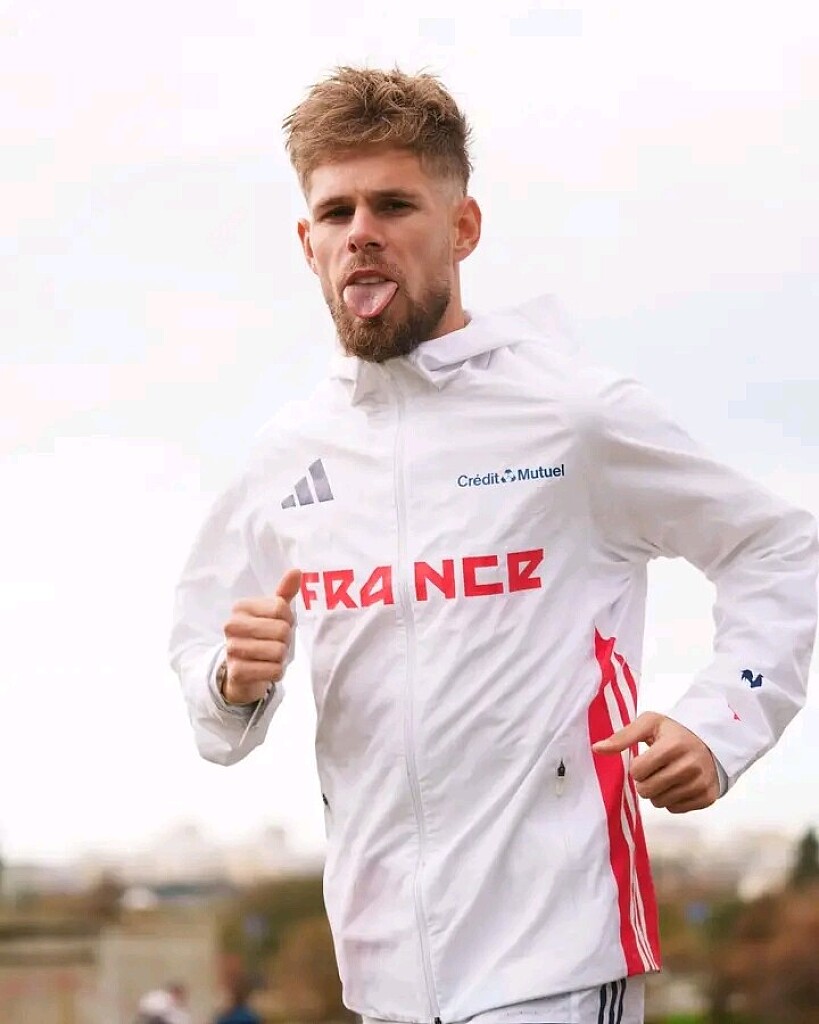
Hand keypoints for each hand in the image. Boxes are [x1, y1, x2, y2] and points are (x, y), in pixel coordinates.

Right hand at [221, 568, 301, 704]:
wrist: (243, 671)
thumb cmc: (262, 636)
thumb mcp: (273, 613)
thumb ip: (284, 592)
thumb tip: (296, 570)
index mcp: (241, 607)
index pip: (281, 608)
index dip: (288, 619)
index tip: (278, 625)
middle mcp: (232, 625)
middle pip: (281, 630)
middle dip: (285, 639)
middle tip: (275, 643)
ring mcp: (232, 649)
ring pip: (279, 651)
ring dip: (281, 657)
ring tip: (270, 656)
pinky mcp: (237, 672)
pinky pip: (275, 671)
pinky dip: (277, 672)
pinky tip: (266, 669)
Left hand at [592, 711, 719, 813]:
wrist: (712, 742)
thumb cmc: (675, 732)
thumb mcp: (649, 724)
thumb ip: (622, 736)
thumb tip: (596, 749)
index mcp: (674, 746)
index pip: (638, 771)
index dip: (637, 767)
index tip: (645, 759)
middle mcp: (690, 766)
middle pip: (647, 790)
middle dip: (644, 781)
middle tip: (654, 770)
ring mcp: (700, 784)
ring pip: (660, 802)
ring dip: (657, 792)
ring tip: (666, 776)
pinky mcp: (707, 797)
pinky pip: (675, 809)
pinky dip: (671, 799)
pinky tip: (678, 784)